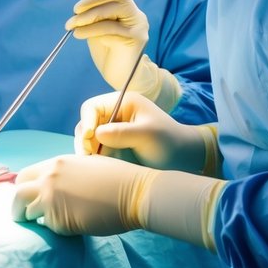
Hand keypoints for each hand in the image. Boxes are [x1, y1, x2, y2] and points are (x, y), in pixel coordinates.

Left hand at [13, 151, 225, 248]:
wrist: (135, 193)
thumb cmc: (118, 178)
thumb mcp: (86, 165)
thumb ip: (65, 173)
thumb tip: (55, 184)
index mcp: (55, 164)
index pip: (24, 176)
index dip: (24, 188)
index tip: (28, 198)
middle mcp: (48, 179)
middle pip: (17, 195)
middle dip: (18, 206)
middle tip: (24, 215)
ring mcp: (51, 200)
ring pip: (27, 212)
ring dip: (33, 219)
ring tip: (42, 224)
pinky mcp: (60, 221)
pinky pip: (49, 228)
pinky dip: (55, 229)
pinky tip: (69, 227)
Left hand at [65, 0, 181, 110]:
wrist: (122, 77)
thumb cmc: (109, 52)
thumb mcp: (100, 27)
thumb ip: (98, 10)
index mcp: (129, 11)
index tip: (80, 3)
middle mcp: (137, 16)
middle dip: (91, 4)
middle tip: (74, 13)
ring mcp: (138, 28)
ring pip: (110, 15)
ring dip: (87, 19)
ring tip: (72, 27)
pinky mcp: (135, 40)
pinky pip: (109, 30)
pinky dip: (91, 31)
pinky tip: (80, 35)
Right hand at [75, 93, 217, 175]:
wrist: (182, 159)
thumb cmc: (169, 142)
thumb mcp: (148, 135)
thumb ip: (122, 133)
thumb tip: (96, 134)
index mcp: (122, 103)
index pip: (92, 107)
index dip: (87, 121)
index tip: (91, 139)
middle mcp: (114, 114)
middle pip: (86, 122)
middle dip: (84, 138)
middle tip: (88, 155)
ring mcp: (112, 130)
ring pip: (88, 137)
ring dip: (86, 148)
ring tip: (91, 162)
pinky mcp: (112, 145)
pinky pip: (95, 148)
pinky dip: (92, 156)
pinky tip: (96, 165)